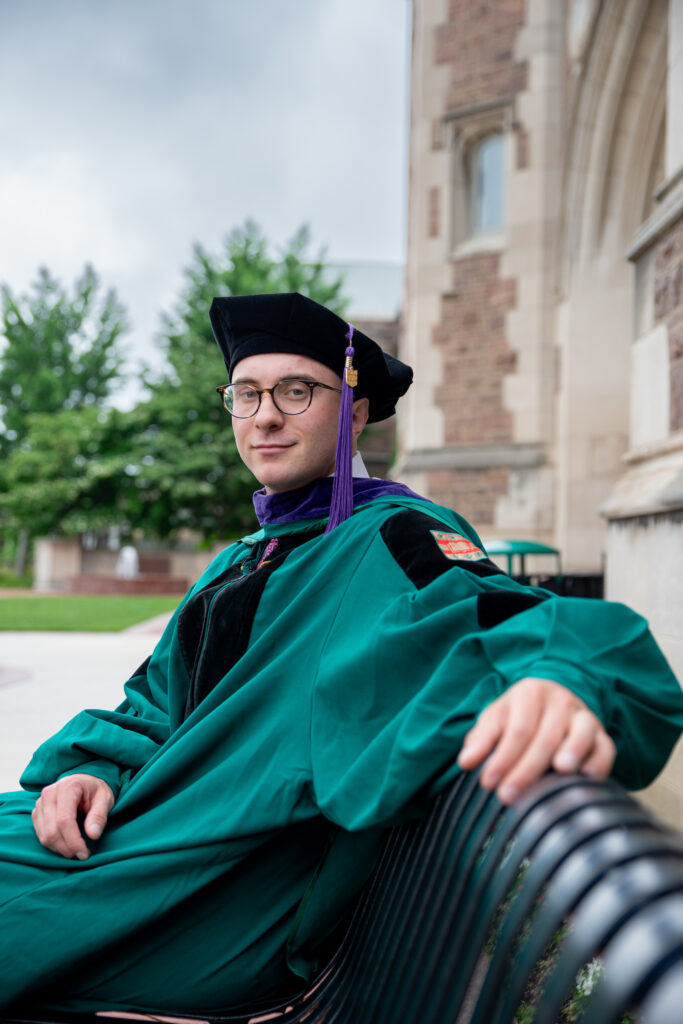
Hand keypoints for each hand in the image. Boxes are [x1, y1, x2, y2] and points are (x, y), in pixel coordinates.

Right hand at [32, 774, 114, 859]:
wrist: (84, 783)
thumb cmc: (95, 791)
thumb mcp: (105, 799)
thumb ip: (99, 816)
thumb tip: (93, 835)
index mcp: (67, 787)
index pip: (64, 820)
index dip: (73, 841)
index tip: (84, 854)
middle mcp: (49, 794)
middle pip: (52, 831)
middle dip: (67, 848)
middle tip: (82, 855)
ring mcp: (40, 803)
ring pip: (44, 836)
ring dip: (60, 849)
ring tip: (76, 850)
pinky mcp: (37, 813)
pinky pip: (41, 835)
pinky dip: (53, 844)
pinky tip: (67, 844)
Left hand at [457, 677, 615, 804]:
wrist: (551, 701)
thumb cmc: (517, 716)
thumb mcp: (495, 719)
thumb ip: (481, 739)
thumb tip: (466, 762)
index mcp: (530, 693)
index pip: (517, 729)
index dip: (503, 757)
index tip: (489, 783)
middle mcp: (560, 701)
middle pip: (545, 737)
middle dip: (526, 770)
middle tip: (509, 797)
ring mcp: (584, 716)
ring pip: (581, 734)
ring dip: (573, 751)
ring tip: (561, 771)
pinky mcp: (602, 734)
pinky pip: (606, 747)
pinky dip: (600, 762)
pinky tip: (588, 778)